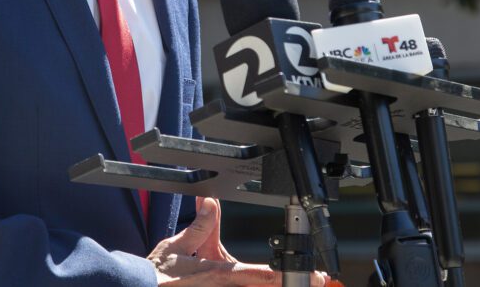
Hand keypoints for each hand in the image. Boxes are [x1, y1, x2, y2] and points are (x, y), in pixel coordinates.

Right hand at [148, 197, 328, 285]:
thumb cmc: (159, 273)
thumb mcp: (178, 244)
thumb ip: (199, 225)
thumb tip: (210, 202)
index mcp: (218, 274)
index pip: (256, 275)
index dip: (281, 275)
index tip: (308, 276)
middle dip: (291, 283)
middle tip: (320, 280)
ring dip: (276, 284)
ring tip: (308, 281)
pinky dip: (260, 284)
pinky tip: (275, 282)